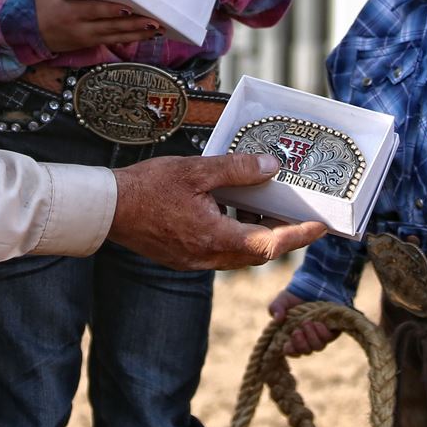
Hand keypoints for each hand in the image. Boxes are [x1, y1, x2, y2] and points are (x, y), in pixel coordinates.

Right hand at [35, 0, 160, 52]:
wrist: (31, 31)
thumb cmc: (44, 2)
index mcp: (68, 10)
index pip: (93, 10)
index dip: (111, 10)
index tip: (129, 7)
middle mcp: (79, 26)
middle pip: (110, 26)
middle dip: (133, 23)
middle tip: (154, 18)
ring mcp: (86, 37)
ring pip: (115, 36)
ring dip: (137, 33)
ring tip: (157, 27)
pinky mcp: (91, 43)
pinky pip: (114, 41)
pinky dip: (132, 38)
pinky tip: (148, 35)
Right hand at [108, 153, 326, 270]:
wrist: (105, 209)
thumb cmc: (147, 187)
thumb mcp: (196, 170)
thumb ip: (236, 169)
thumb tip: (272, 166)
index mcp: (214, 239)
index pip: (270, 245)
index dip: (298, 235)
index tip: (321, 226)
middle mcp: (207, 258)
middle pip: (257, 254)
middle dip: (282, 235)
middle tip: (299, 214)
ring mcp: (194, 261)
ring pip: (238, 254)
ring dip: (256, 234)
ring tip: (266, 206)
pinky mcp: (183, 257)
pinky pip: (219, 251)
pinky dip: (234, 234)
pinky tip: (231, 210)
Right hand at [269, 288, 340, 355]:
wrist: (313, 285)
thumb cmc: (295, 296)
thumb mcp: (282, 300)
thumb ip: (275, 308)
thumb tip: (277, 319)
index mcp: (293, 336)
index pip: (292, 351)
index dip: (290, 351)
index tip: (287, 345)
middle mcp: (307, 338)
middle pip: (305, 351)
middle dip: (301, 343)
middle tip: (297, 331)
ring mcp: (319, 335)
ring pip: (317, 347)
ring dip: (311, 337)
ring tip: (307, 322)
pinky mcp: (331, 330)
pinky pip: (328, 338)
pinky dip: (321, 332)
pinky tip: (318, 323)